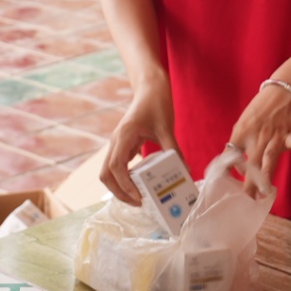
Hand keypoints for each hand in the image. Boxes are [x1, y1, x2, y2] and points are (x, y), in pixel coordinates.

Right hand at [100, 88, 176, 205]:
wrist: (150, 87)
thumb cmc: (156, 102)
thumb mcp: (166, 126)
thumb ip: (173, 149)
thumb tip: (184, 171)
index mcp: (123, 136)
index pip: (115, 167)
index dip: (124, 185)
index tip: (139, 197)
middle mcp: (116, 141)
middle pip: (106, 174)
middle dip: (119, 192)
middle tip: (138, 203)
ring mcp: (118, 143)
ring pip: (109, 171)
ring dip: (120, 187)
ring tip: (139, 198)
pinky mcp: (124, 145)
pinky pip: (119, 166)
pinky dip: (126, 178)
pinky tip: (141, 184)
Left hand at [230, 82, 290, 187]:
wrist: (283, 91)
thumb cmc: (261, 110)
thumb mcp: (244, 123)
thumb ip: (238, 143)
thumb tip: (232, 164)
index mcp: (242, 133)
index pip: (232, 154)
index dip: (229, 169)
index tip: (227, 184)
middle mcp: (257, 136)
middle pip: (252, 162)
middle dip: (250, 182)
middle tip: (248, 199)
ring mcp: (275, 135)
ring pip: (269, 156)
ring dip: (267, 173)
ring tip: (265, 190)